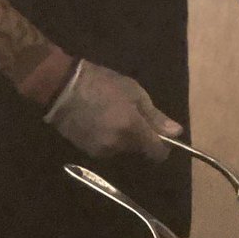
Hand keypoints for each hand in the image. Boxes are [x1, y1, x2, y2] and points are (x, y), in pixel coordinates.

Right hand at [44, 60, 181, 160]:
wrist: (62, 87)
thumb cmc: (102, 83)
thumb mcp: (133, 92)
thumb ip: (155, 116)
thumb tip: (176, 133)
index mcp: (132, 130)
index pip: (157, 153)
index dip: (163, 146)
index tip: (160, 134)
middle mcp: (118, 146)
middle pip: (139, 150)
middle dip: (139, 136)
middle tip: (129, 113)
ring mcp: (101, 151)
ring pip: (122, 149)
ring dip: (122, 137)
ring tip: (111, 115)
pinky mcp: (87, 151)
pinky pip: (106, 148)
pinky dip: (107, 138)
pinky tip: (99, 121)